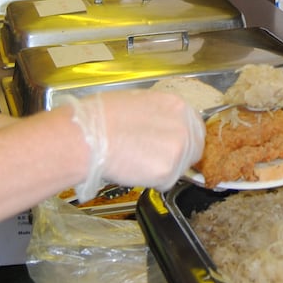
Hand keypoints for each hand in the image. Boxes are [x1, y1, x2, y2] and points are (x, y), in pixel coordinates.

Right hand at [62, 91, 203, 197]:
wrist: (87, 136)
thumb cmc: (100, 116)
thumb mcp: (136, 101)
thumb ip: (156, 114)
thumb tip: (157, 125)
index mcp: (176, 104)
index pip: (194, 125)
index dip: (182, 137)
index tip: (170, 144)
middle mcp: (184, 125)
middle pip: (195, 148)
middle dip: (178, 155)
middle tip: (155, 159)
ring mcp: (178, 149)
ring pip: (180, 167)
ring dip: (164, 168)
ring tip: (137, 162)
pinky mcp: (167, 172)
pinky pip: (166, 181)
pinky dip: (153, 181)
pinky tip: (134, 170)